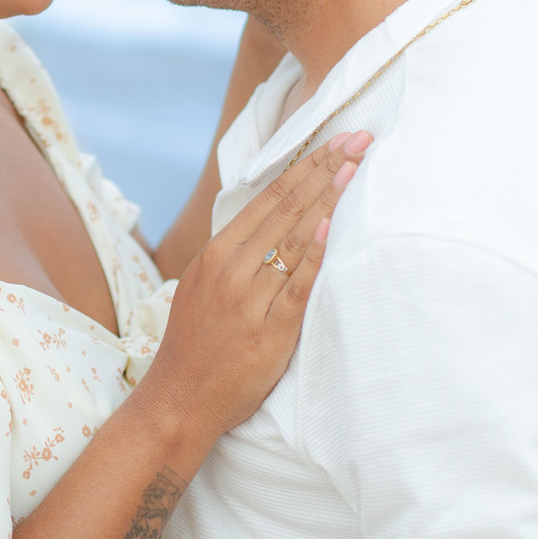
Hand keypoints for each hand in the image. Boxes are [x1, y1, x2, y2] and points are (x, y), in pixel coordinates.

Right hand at [143, 130, 368, 440]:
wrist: (178, 401)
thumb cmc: (197, 346)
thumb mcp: (207, 288)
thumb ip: (237, 257)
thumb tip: (277, 226)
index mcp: (217, 253)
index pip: (269, 197)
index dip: (307, 165)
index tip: (336, 140)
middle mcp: (231, 268)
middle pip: (286, 207)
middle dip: (326, 168)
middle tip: (359, 138)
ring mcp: (249, 298)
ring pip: (294, 237)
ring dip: (329, 198)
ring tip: (356, 166)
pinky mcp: (269, 330)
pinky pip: (298, 284)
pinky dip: (316, 252)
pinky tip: (334, 224)